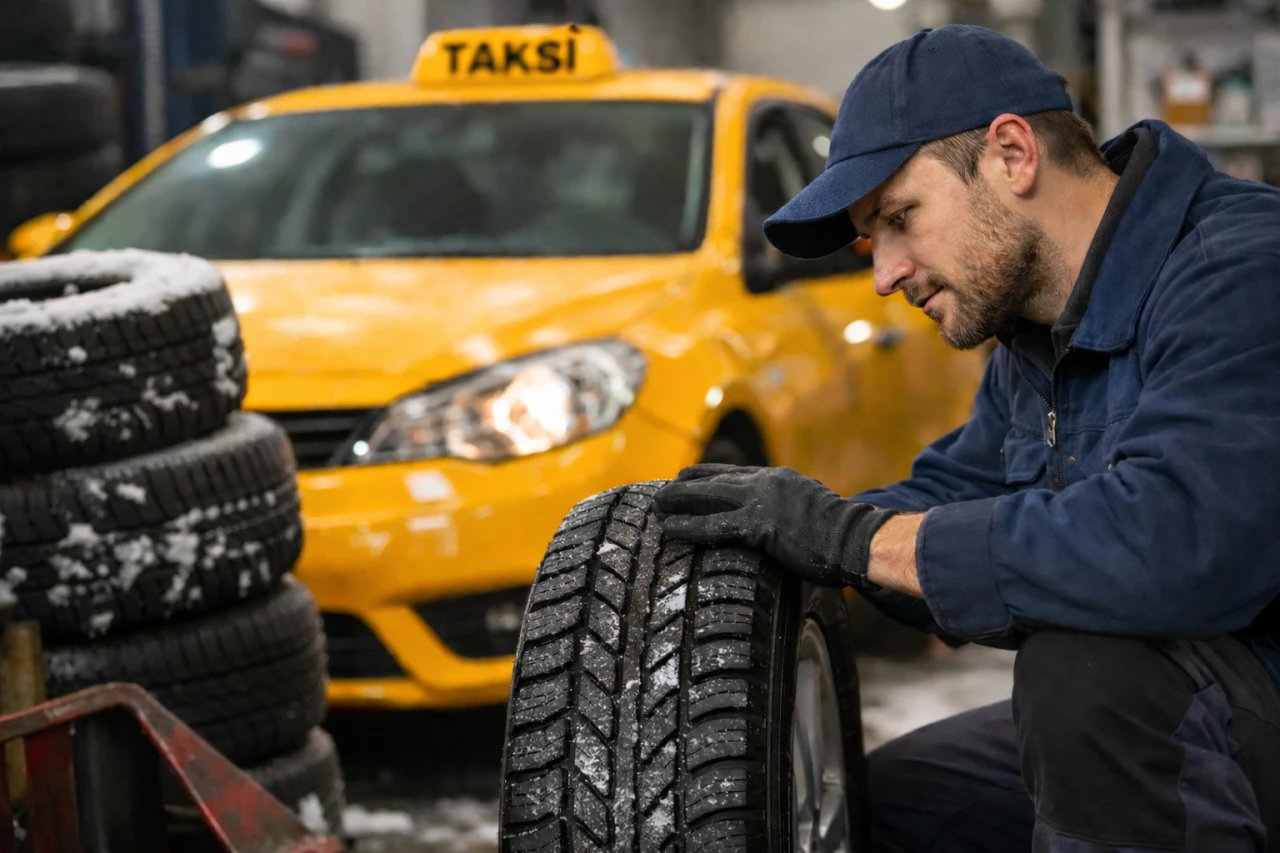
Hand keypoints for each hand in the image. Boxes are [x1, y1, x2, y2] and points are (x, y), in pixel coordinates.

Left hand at [652, 464, 897, 588]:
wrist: (858, 539)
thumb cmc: (841, 535)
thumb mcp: (810, 510)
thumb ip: (788, 509)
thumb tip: (778, 523)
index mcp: (778, 479)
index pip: (732, 473)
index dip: (704, 477)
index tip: (683, 478)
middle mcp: (766, 483)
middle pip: (713, 479)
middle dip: (683, 486)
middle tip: (659, 493)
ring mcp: (762, 502)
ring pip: (708, 497)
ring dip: (677, 502)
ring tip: (654, 507)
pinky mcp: (760, 526)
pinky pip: (715, 525)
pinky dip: (689, 526)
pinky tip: (670, 529)